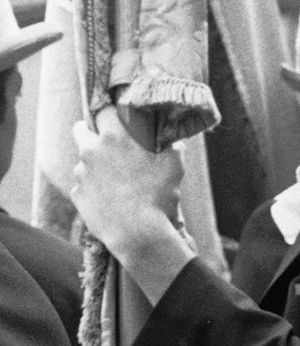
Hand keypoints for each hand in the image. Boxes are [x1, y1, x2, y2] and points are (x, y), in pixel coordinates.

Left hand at [70, 106, 182, 259]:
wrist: (137, 235)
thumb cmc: (157, 198)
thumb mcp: (174, 168)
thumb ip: (173, 148)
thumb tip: (176, 141)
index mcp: (114, 138)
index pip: (102, 110)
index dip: (109, 113)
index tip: (115, 119)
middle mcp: (91, 151)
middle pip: (80, 129)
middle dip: (90, 132)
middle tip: (105, 144)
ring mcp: (81, 174)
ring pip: (83, 162)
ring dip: (94, 166)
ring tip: (114, 183)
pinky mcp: (78, 195)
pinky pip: (83, 188)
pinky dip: (93, 191)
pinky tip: (109, 202)